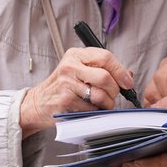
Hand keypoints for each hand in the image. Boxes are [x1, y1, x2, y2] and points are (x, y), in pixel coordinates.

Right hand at [19, 47, 133, 137]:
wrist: (38, 103)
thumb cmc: (63, 87)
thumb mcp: (80, 71)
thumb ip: (103, 70)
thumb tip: (128, 75)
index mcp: (77, 54)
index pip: (105, 57)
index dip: (120, 71)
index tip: (128, 83)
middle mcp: (70, 66)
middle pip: (105, 77)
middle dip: (114, 90)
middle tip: (112, 96)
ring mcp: (66, 83)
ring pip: (100, 95)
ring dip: (107, 104)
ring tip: (102, 105)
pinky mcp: (65, 100)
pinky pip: (91, 108)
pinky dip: (95, 112)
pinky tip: (88, 109)